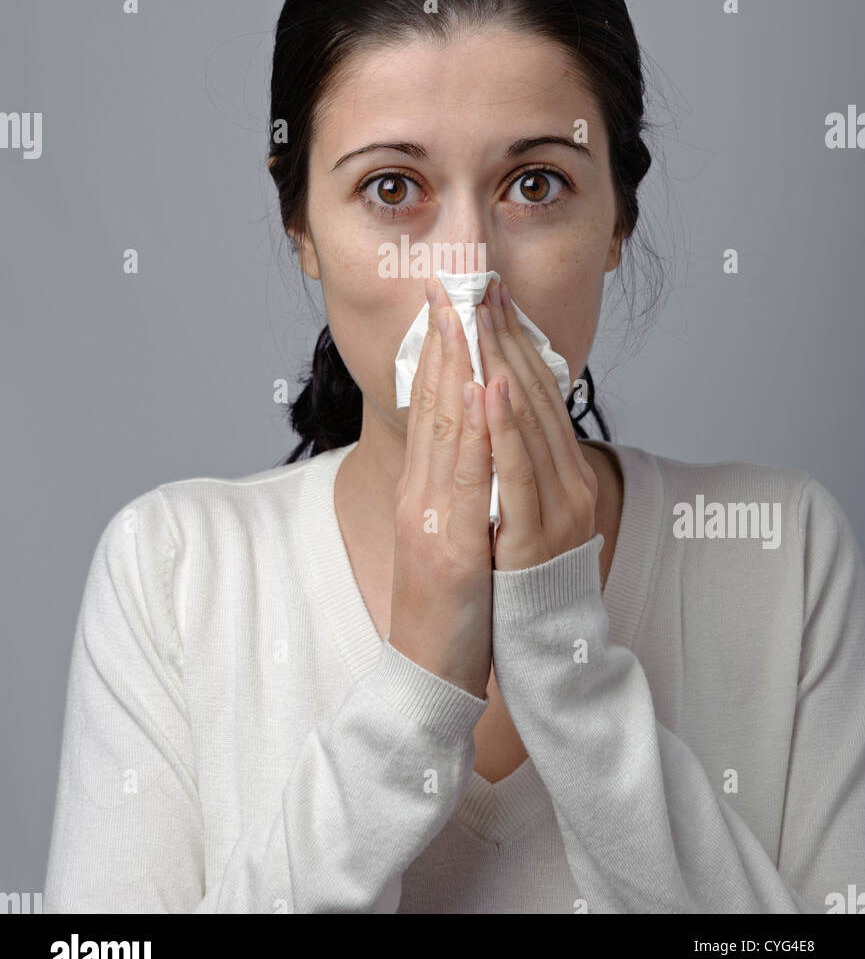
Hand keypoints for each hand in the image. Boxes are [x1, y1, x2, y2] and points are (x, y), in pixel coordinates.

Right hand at [388, 279, 493, 699]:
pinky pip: (465, 475)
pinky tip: (480, 386)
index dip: (438, 351)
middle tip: (453, 282)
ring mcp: (430, 517)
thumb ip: (455, 491)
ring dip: (457, 363)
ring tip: (466, 310)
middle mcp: (419, 493)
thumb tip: (474, 448)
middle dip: (444, 339)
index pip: (430, 407)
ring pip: (445, 427)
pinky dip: (472, 426)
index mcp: (421, 490)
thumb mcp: (449, 536)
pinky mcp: (449, 544)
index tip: (449, 303)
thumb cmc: (448, 608)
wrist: (426, 676)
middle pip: (431, 404)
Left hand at [476, 279, 598, 572]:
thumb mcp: (523, 512)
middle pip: (532, 394)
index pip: (535, 390)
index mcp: (562, 471)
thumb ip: (518, 465)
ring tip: (480, 314)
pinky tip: (490, 385)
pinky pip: (518, 472)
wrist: (539, 652)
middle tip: (478, 283)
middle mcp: (567, 481)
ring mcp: (557, 507)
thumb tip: (498, 414)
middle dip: (503, 336)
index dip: (511, 340)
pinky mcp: (536, 536)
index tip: (488, 295)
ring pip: (528, 421)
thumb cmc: (521, 583)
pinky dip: (505, 426)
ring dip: (502, 362)